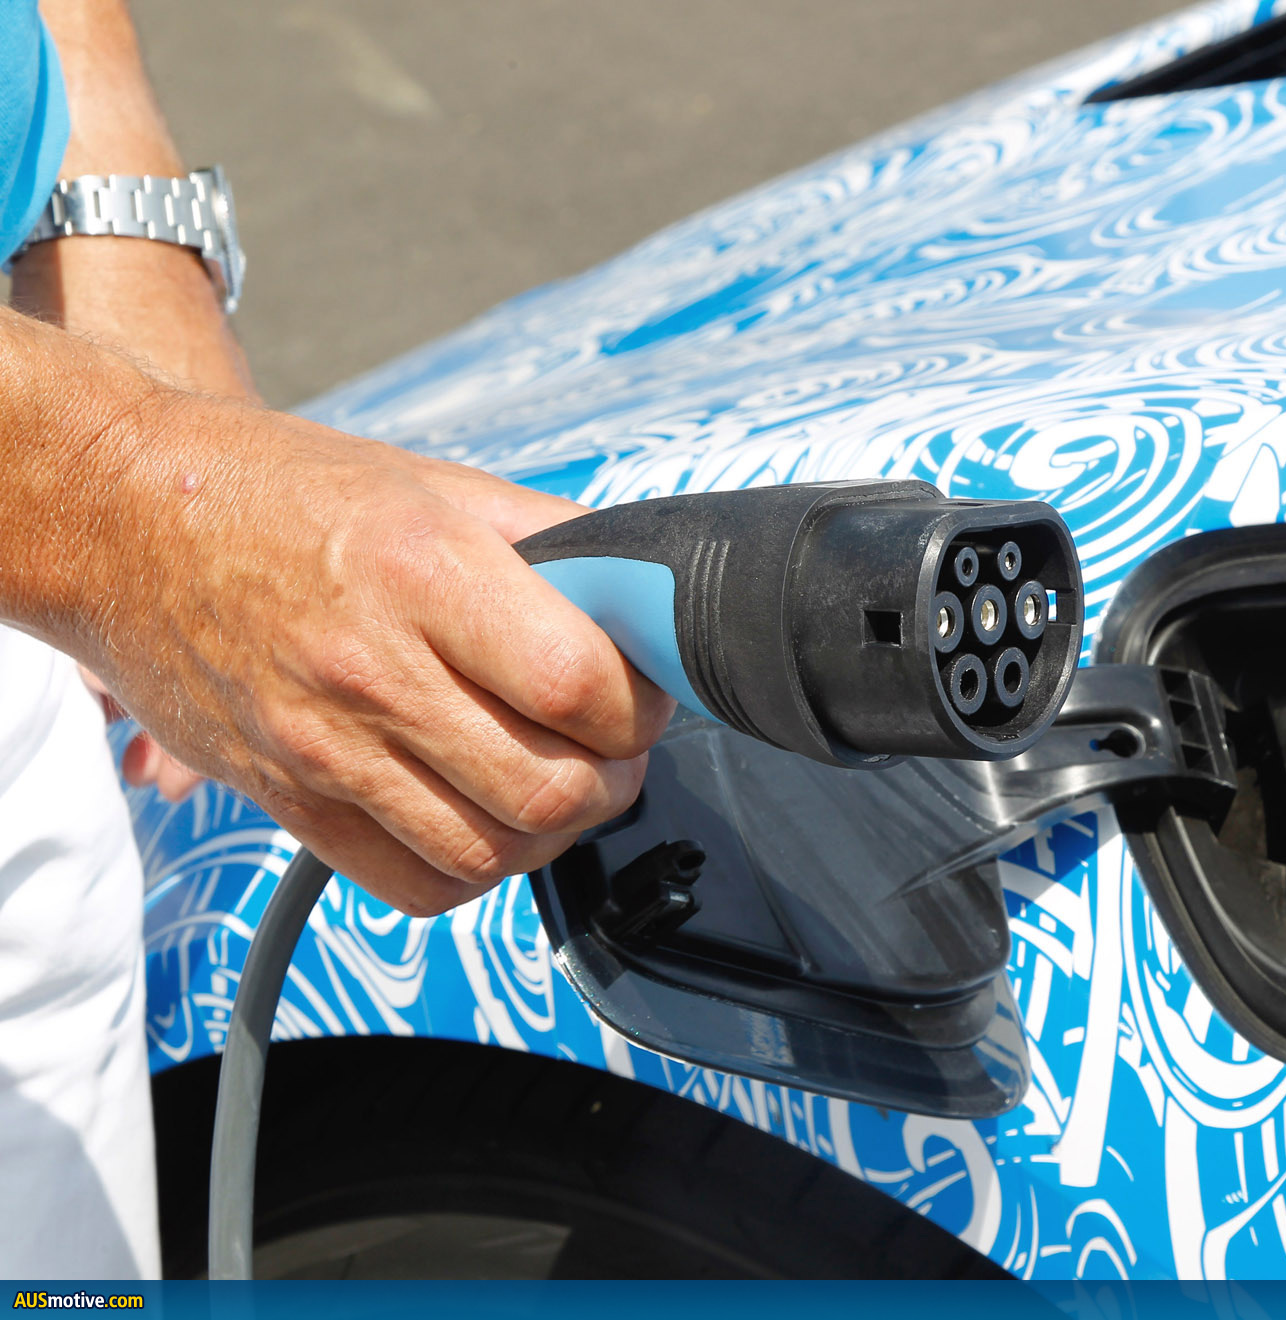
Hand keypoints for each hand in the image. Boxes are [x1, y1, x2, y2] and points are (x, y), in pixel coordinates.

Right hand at [58, 387, 673, 915]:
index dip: (641, 705)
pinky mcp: (290, 802)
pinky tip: (486, 820)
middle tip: (615, 749)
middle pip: (551, 789)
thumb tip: (645, 593)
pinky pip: (415, 886)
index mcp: (425, 573)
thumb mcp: (436, 484)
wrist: (127, 520)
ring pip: (493, 853)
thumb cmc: (286, 493)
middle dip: (615, 779)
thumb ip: (552, 540)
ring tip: (559, 784)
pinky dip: (476, 871)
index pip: (582, 686)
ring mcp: (326, 749)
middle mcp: (375, 672)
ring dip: (555, 833)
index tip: (644, 694)